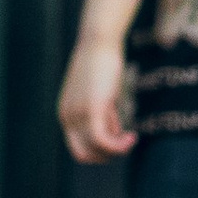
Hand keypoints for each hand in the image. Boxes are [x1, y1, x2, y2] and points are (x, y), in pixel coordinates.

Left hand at [57, 34, 135, 165]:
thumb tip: (114, 132)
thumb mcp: (100, 94)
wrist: (99, 41)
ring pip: (96, 150)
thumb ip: (103, 115)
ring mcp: (77, 114)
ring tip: (131, 138)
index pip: (78, 148)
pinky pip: (103, 140)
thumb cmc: (102, 64)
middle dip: (106, 155)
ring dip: (116, 150)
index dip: (99, 150)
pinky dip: (119, 145)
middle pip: (84, 155)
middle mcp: (67, 117)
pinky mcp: (92, 109)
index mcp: (65, 114)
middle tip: (124, 143)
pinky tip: (131, 136)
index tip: (117, 137)